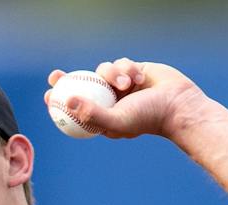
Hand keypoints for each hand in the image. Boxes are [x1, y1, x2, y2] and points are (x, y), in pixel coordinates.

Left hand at [45, 59, 205, 141]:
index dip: (61, 101)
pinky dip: (128, 68)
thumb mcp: (117, 119)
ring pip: (103, 70)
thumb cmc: (148, 117)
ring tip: (127, 84)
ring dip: (113, 74)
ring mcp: (121, 86)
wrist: (178, 105)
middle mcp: (111, 101)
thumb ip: (91, 112)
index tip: (49, 96)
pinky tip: (139, 77)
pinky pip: (121, 62)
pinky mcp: (133, 71)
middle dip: (67, 80)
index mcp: (105, 117)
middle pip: (83, 86)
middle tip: (55, 76)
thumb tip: (66, 101)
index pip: (78, 109)